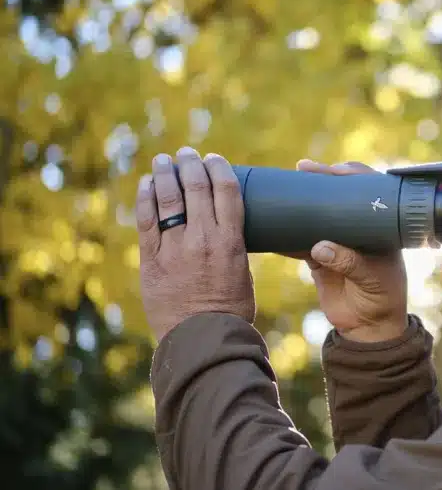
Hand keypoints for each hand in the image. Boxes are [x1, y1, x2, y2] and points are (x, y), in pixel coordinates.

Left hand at [136, 147, 254, 341]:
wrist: (202, 340)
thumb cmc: (230, 312)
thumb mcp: (243, 273)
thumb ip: (232, 247)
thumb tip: (225, 230)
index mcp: (231, 241)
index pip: (226, 190)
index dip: (219, 168)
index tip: (214, 158)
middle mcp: (203, 238)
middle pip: (195, 187)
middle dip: (190, 164)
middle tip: (186, 153)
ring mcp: (175, 248)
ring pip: (167, 198)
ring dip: (165, 174)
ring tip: (163, 161)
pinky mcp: (151, 261)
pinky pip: (145, 221)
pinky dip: (145, 198)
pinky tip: (146, 184)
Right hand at [290, 160, 408, 342]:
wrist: (368, 327)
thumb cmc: (383, 298)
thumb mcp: (372, 278)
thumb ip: (349, 262)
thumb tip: (319, 247)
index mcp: (380, 226)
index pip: (370, 191)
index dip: (354, 176)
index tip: (336, 170)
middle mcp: (358, 228)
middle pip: (340, 195)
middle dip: (322, 179)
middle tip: (305, 167)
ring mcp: (337, 240)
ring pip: (318, 213)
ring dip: (301, 200)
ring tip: (284, 184)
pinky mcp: (318, 257)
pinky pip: (299, 240)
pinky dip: (286, 233)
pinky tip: (271, 222)